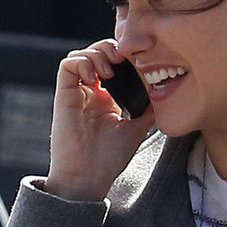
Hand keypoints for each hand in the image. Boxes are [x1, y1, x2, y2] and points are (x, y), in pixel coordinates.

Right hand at [43, 41, 155, 201]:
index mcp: (106, 100)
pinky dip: (82, 61)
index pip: (113, 65)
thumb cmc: (109, 160)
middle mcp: (89, 93)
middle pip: (97, 54)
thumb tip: (162, 91)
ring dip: (97, 54)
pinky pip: (67, 65)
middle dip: (111, 49)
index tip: (138, 63)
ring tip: (110, 70)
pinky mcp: (63, 95)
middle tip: (123, 58)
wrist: (87, 177)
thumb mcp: (137, 129)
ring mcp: (76, 93)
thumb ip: (148, 109)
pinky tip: (96, 77)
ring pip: (81, 55)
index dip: (124, 57)